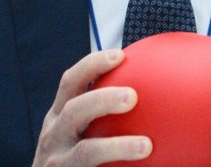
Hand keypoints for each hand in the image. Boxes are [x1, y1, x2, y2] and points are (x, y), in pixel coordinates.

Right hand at [32, 50, 151, 166]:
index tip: (120, 55)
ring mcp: (57, 162)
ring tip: (146, 146)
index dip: (92, 66)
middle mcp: (53, 136)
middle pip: (74, 111)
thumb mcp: (80, 133)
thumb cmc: (74, 159)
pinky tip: (144, 164)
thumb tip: (156, 96)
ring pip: (86, 152)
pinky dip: (116, 166)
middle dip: (102, 100)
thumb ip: (103, 116)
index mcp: (59, 116)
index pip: (71, 83)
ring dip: (117, 147)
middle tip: (132, 97)